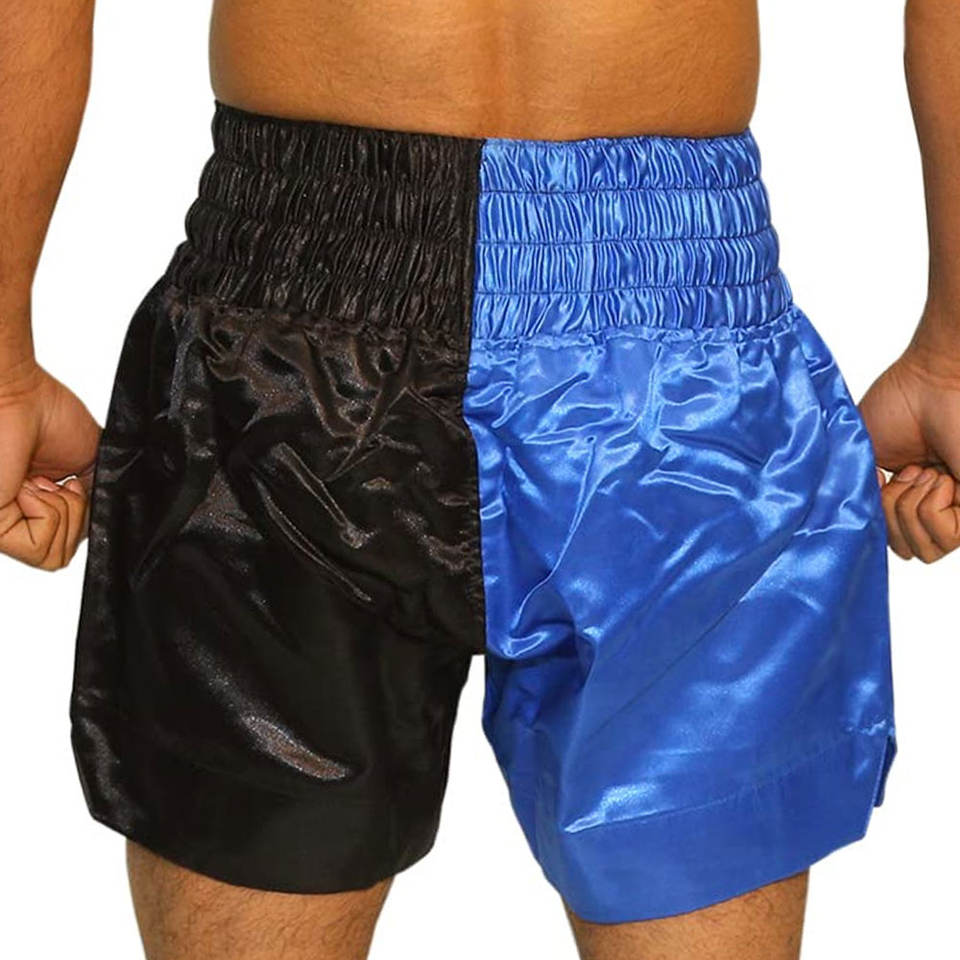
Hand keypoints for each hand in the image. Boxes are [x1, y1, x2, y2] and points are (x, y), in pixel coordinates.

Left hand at [0, 363, 100, 569]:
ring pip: (53, 557)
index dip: (81, 517)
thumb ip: (96, 499)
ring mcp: (3, 525)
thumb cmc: (47, 414)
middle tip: (57, 482)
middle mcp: (16, 518)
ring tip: (41, 481)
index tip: (69, 482)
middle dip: (76, 516)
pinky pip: (40, 547)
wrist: (20, 394)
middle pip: (63, 555)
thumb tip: (107, 523)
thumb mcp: (92, 464)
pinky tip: (32, 486)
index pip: (66, 544)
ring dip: (63, 514)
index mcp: (35, 506)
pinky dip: (50, 513)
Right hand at [859, 340, 959, 562]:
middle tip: (907, 473)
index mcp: (908, 494)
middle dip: (893, 516)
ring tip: (923, 473)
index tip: (883, 477)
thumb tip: (849, 527)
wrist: (927, 382)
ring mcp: (957, 506)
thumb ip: (857, 496)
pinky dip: (930, 509)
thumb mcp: (860, 458)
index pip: (893, 540)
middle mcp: (935, 504)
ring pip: (927, 551)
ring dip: (911, 511)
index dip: (879, 517)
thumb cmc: (897, 406)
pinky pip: (946, 537)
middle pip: (908, 551)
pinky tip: (938, 477)